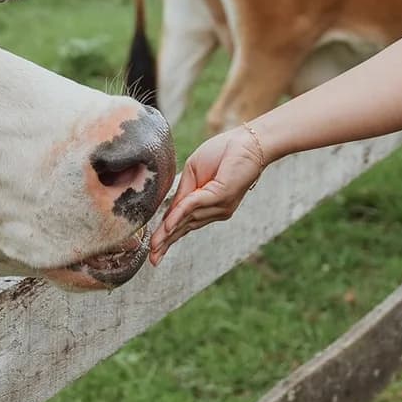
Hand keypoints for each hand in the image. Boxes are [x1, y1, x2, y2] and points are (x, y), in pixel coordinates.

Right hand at [146, 123, 271, 266]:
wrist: (248, 140)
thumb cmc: (223, 152)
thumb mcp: (194, 171)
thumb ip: (183, 191)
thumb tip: (170, 212)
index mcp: (207, 205)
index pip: (184, 223)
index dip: (168, 236)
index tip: (154, 250)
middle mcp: (214, 210)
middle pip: (185, 228)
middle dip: (167, 243)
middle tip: (152, 260)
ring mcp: (219, 205)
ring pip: (187, 220)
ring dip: (168, 234)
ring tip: (154, 247)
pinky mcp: (221, 195)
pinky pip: (194, 205)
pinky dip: (179, 215)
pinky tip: (167, 226)